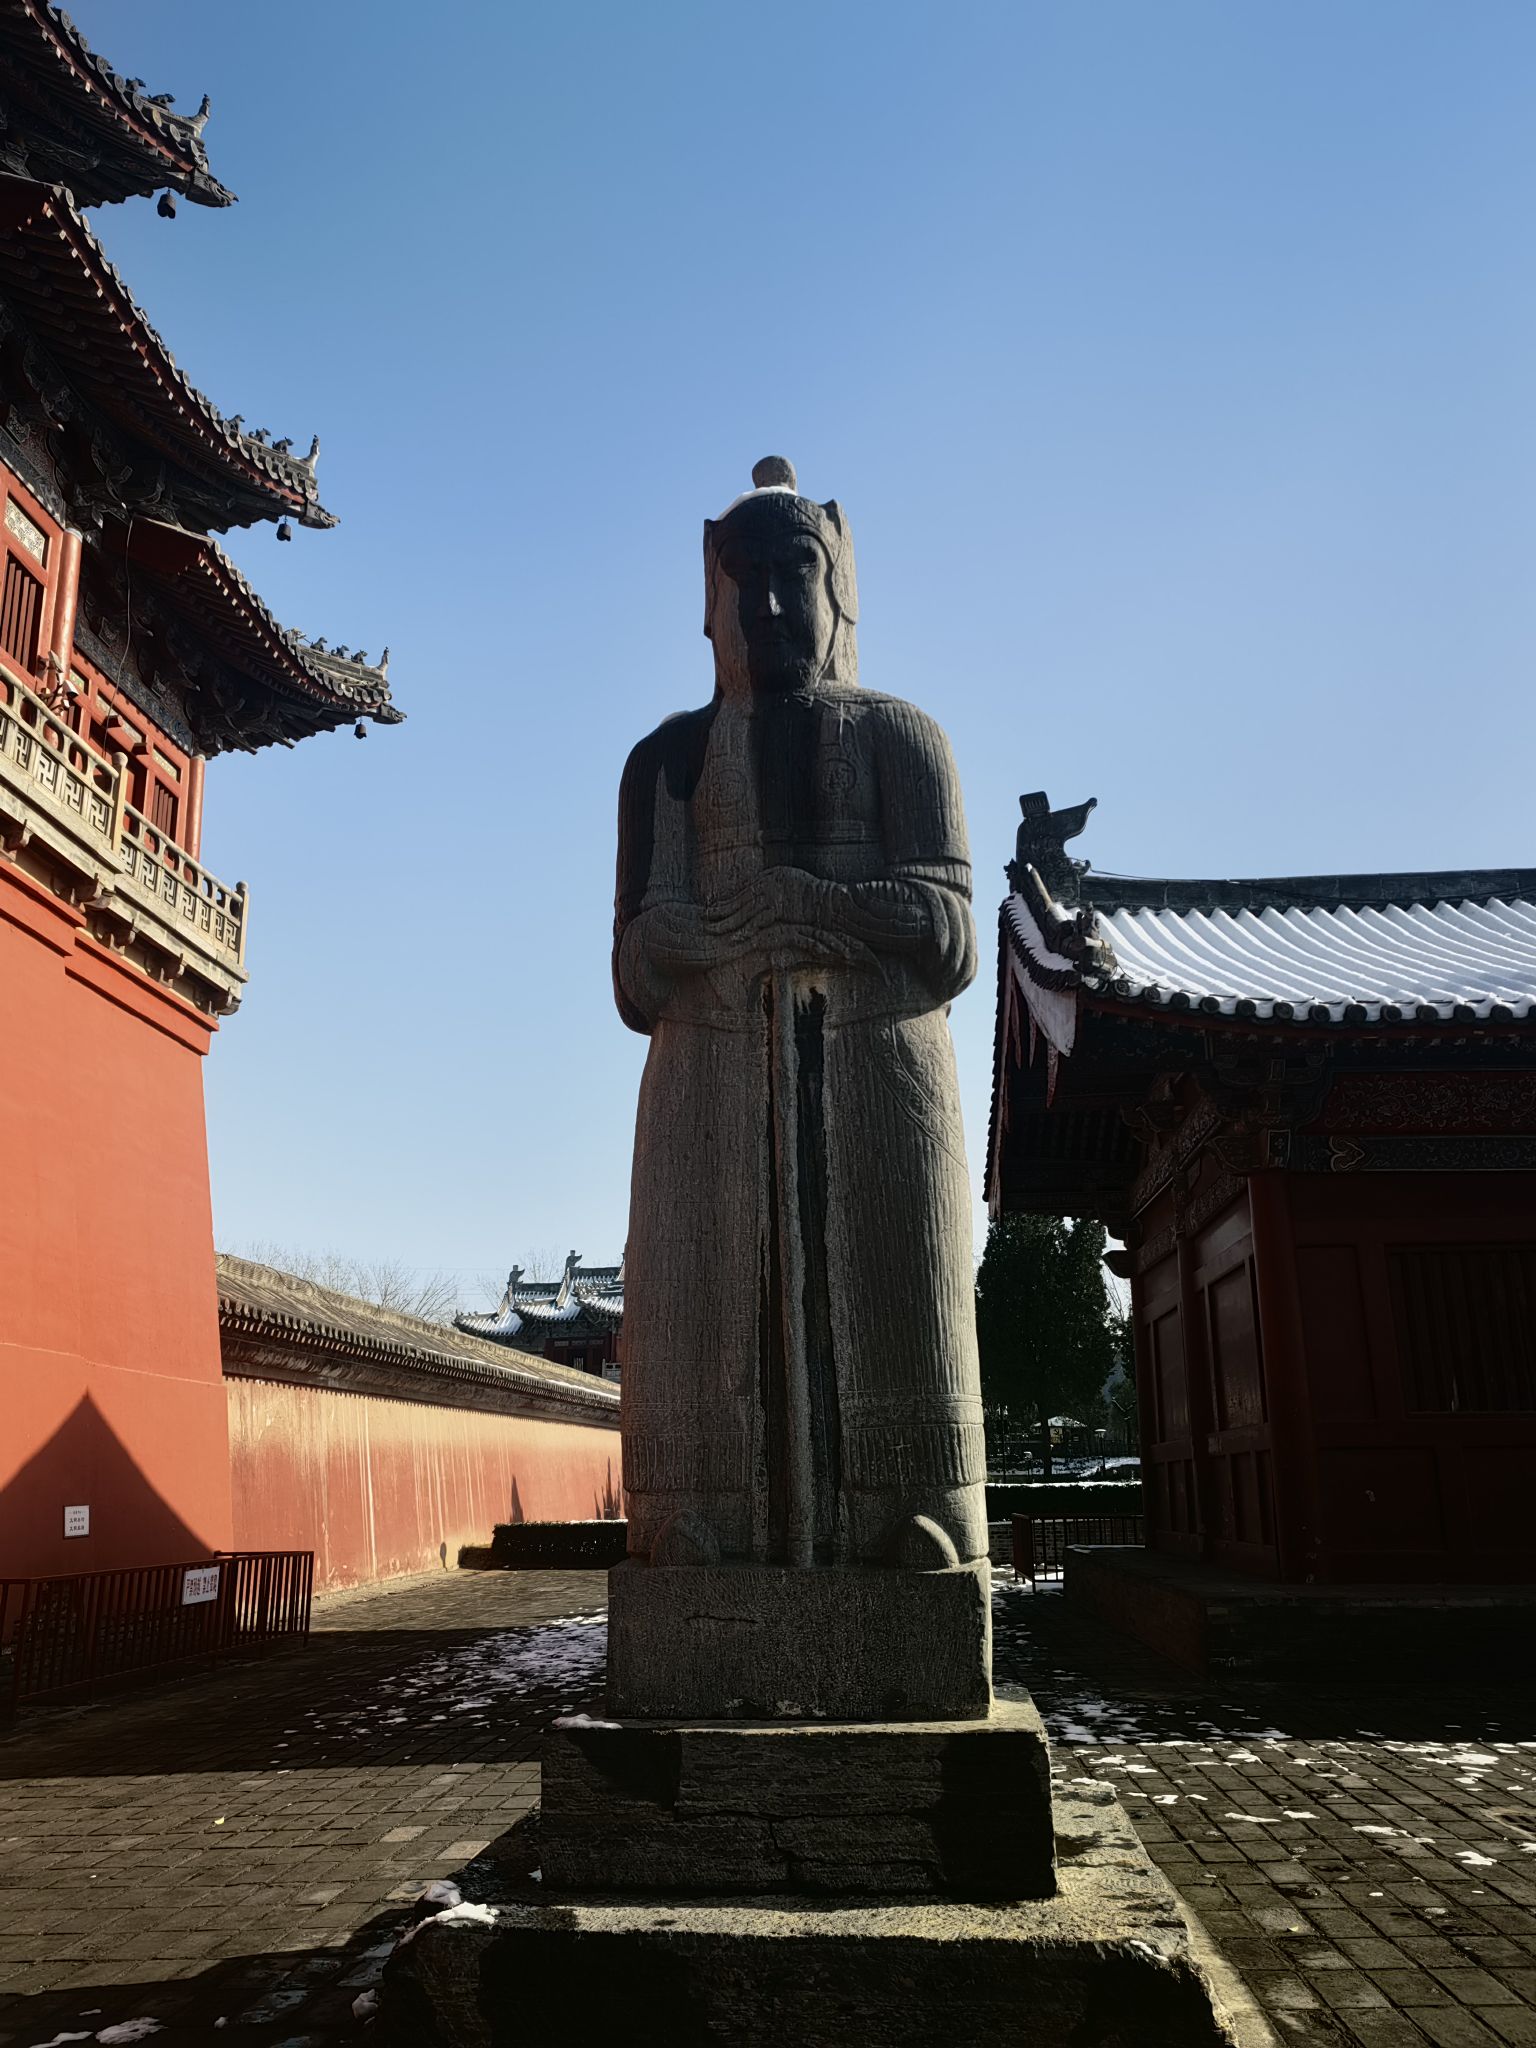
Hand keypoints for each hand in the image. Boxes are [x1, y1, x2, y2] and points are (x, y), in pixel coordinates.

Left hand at [708, 867, 834, 937]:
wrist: (831, 903)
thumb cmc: (816, 897)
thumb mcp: (794, 885)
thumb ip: (779, 888)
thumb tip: (766, 894)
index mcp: (771, 875)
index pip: (744, 889)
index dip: (728, 899)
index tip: (714, 906)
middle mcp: (769, 882)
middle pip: (740, 898)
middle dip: (721, 909)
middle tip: (704, 917)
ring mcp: (773, 894)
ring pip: (744, 911)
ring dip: (727, 922)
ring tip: (712, 930)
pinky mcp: (778, 908)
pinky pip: (758, 922)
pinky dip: (745, 931)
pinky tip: (733, 938)